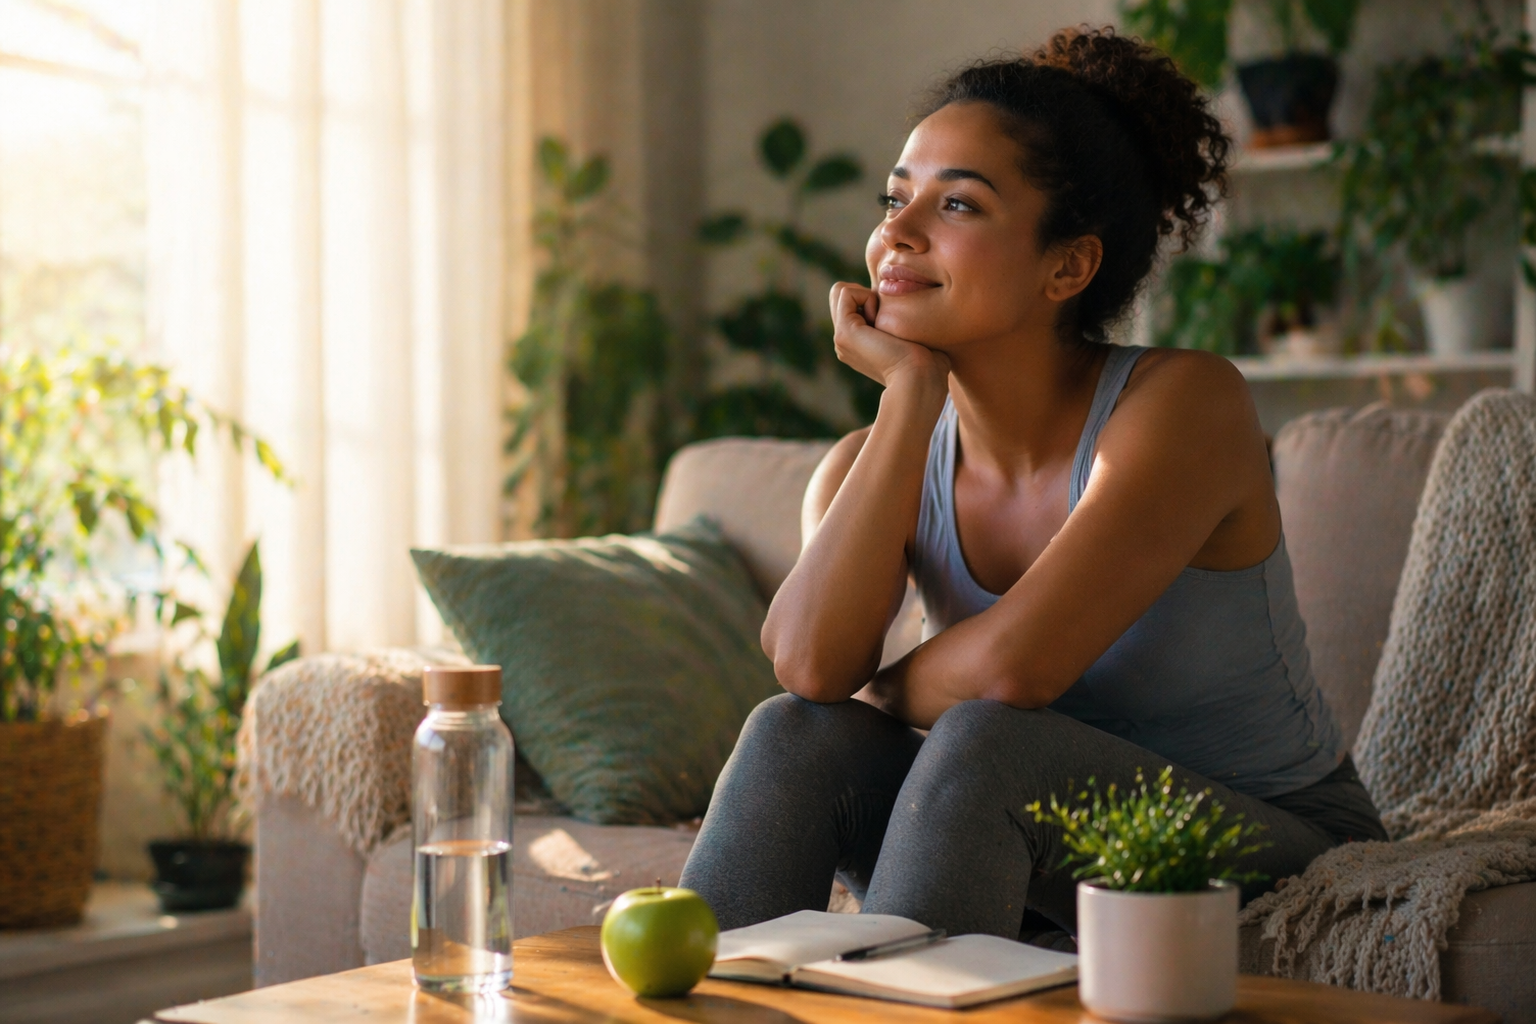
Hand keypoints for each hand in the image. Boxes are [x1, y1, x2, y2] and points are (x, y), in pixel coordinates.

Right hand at [830, 282, 949, 391]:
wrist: (921, 380)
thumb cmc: (930, 364)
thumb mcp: (917, 335)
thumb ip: (906, 318)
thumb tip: (908, 302)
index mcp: (859, 344)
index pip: (854, 302)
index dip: (875, 297)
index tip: (897, 319)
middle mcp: (846, 341)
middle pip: (842, 295)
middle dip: (866, 293)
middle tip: (889, 315)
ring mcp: (842, 338)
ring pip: (841, 291)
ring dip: (867, 295)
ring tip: (885, 319)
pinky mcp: (845, 332)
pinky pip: (845, 292)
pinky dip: (867, 296)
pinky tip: (881, 318)